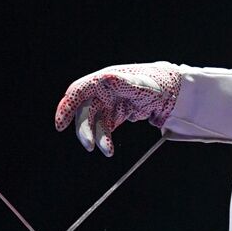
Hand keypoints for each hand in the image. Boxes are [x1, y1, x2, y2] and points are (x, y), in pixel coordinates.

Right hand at [54, 62, 181, 155]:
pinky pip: (104, 129)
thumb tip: (105, 78)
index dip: (66, 107)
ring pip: (94, 123)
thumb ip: (125, 83)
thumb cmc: (157, 84)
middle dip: (84, 130)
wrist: (171, 92)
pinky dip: (105, 140)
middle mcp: (102, 92)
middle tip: (89, 146)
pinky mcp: (114, 115)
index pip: (78, 92)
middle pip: (85, 111)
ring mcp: (108, 104)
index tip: (60, 125)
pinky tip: (109, 149)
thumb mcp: (144, 84)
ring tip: (107, 152)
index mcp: (104, 80)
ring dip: (98, 138)